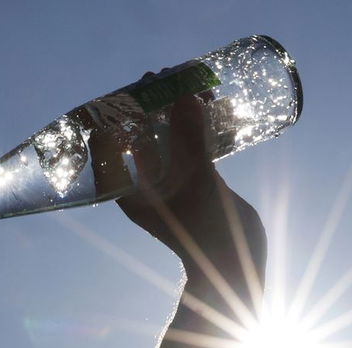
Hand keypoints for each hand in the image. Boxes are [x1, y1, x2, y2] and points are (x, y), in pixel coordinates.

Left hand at [109, 85, 266, 285]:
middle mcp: (147, 185)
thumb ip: (191, 139)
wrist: (236, 268)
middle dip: (156, 104)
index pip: (115, 142)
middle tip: (170, 75)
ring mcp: (173, 183)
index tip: (140, 84)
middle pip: (144, 134)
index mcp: (131, 190)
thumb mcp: (198, 180)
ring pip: (171, 136)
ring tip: (195, 84)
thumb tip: (184, 96)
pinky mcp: (196, 182)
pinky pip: (192, 145)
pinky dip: (199, 125)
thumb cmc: (207, 233)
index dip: (125, 109)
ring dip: (181, 111)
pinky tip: (212, 103)